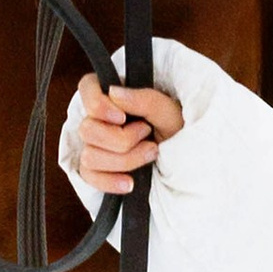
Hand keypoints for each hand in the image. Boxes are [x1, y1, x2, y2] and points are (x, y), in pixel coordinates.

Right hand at [72, 76, 183, 193]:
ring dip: (125, 160)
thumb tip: (114, 93)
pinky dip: (110, 182)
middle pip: (87, 130)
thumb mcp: (170, 110)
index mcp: (113, 96)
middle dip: (121, 138)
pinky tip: (129, 182)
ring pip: (89, 157)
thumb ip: (145, 99)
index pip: (87, 89)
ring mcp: (94, 145)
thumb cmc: (176, 128)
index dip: (98, 105)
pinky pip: (90, 178)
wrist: (185, 158)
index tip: (121, 117)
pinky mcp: (97, 169)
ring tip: (150, 153)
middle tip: (147, 133)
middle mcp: (99, 119)